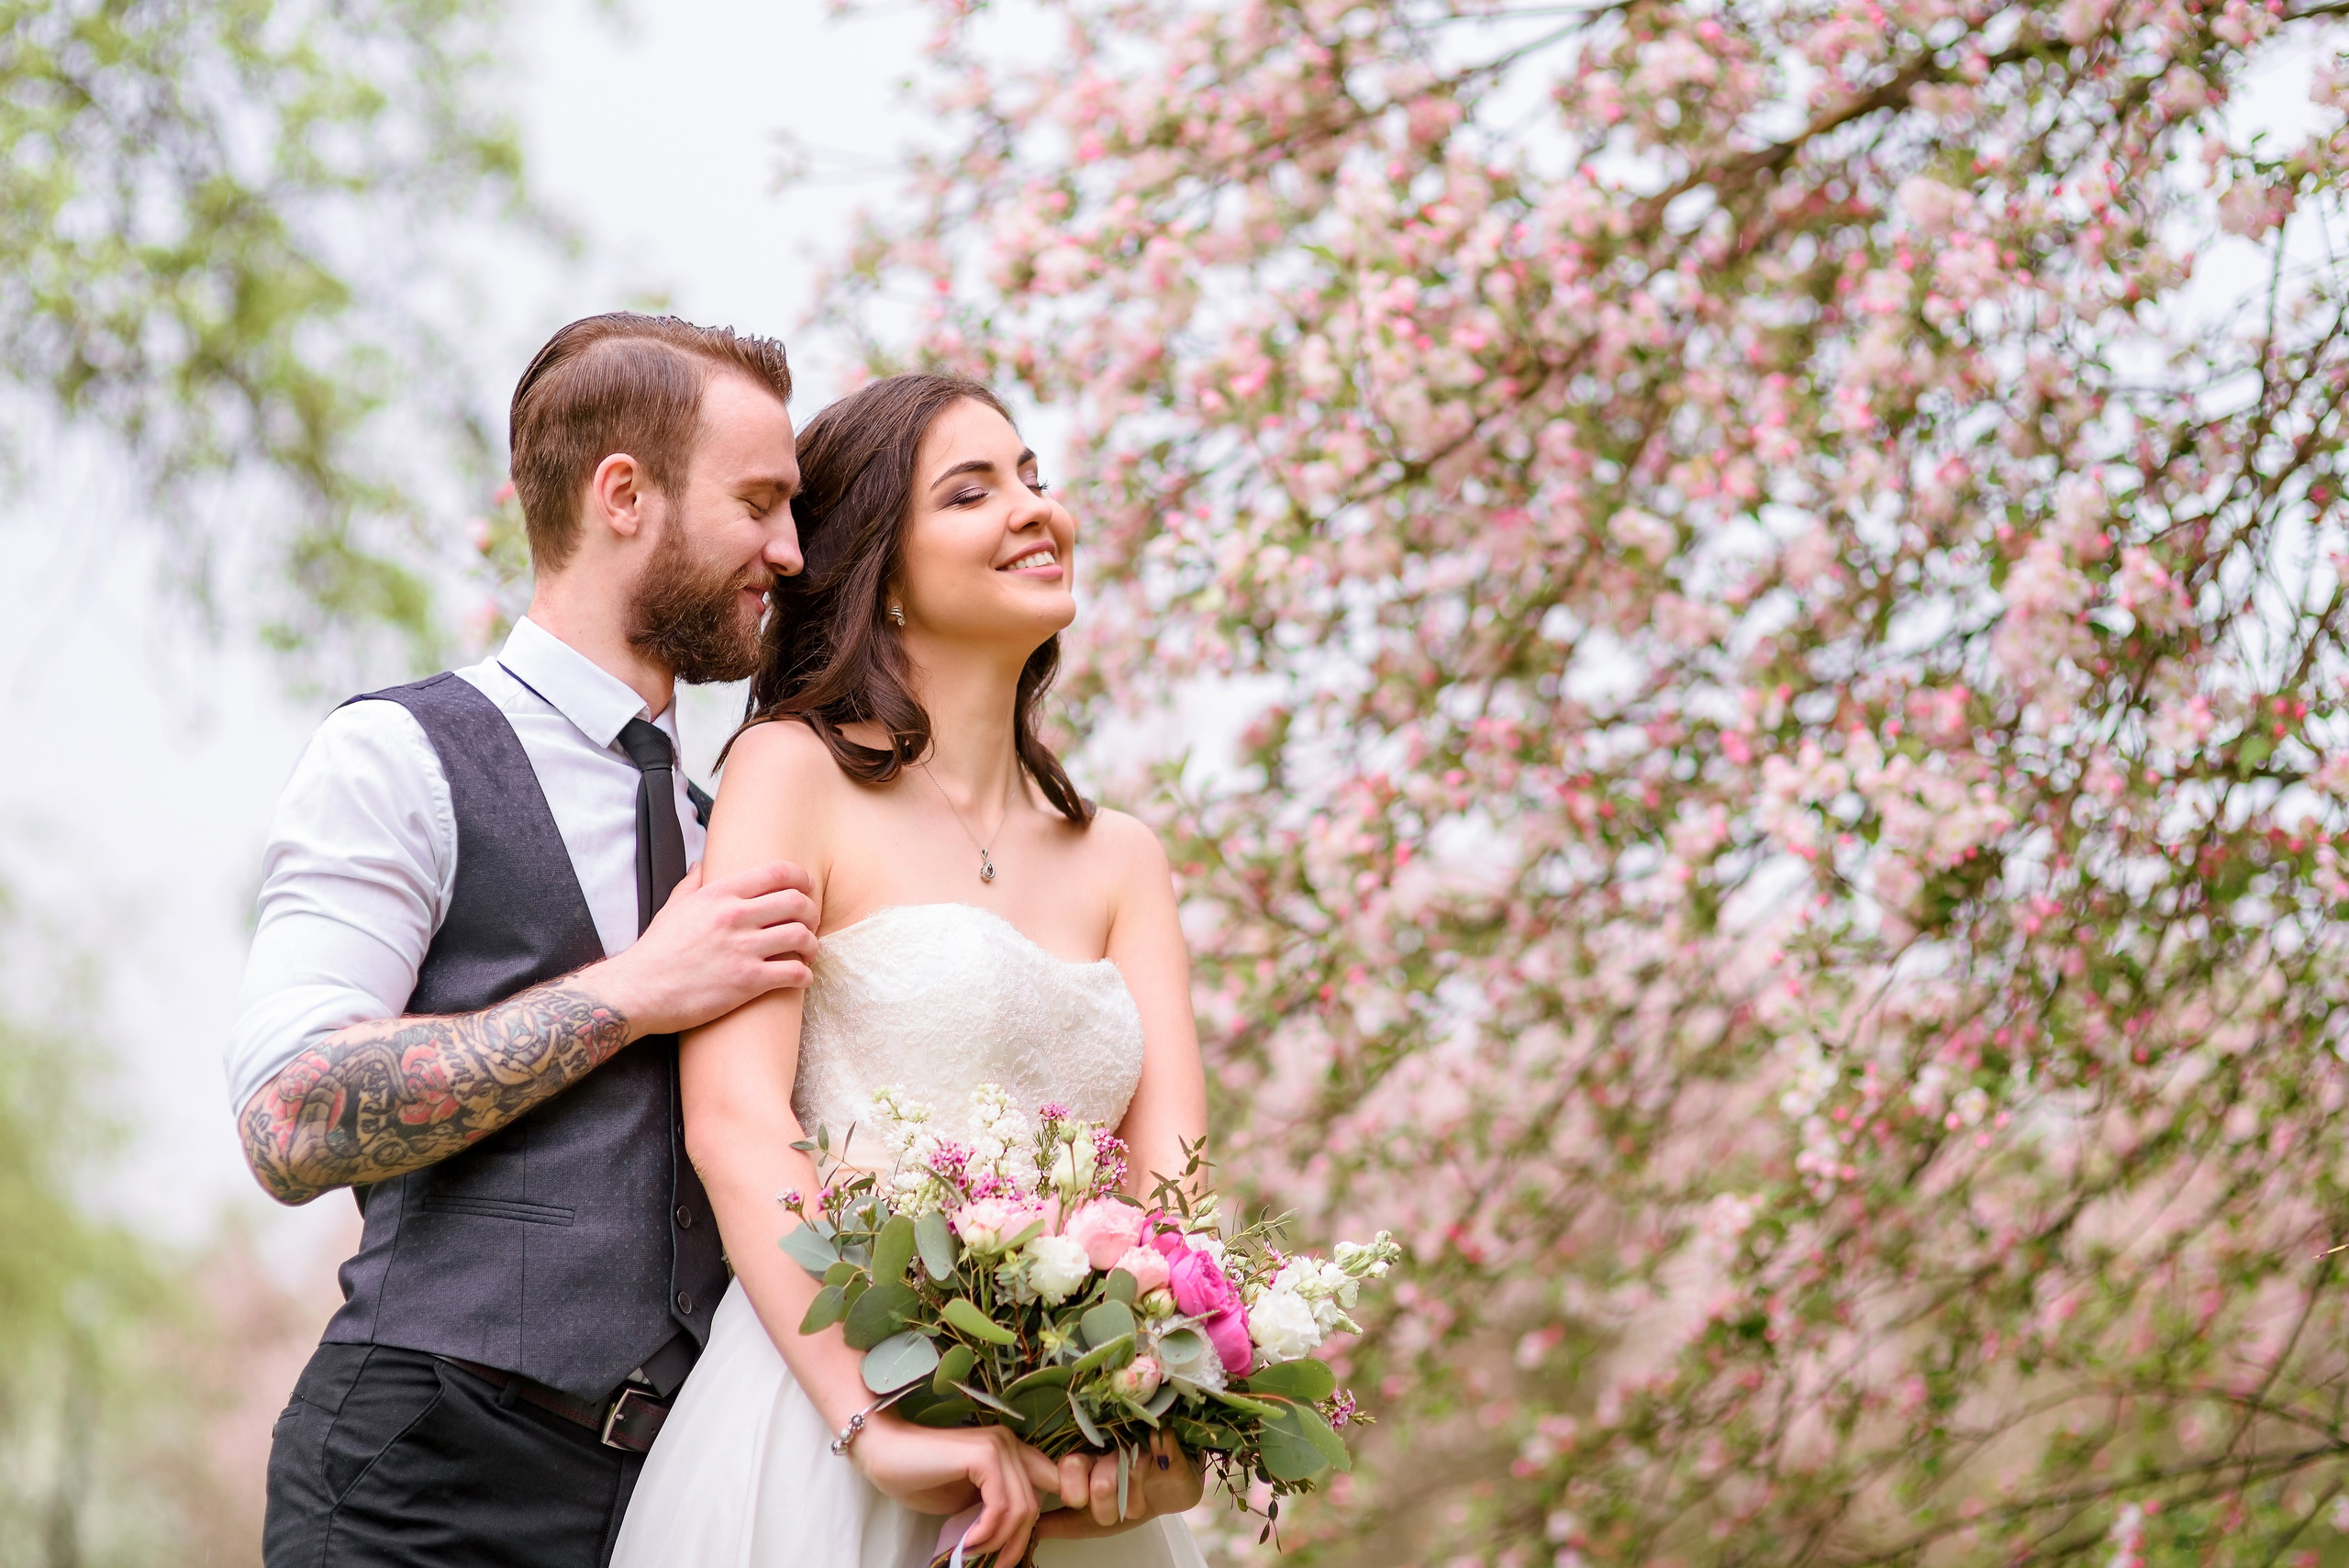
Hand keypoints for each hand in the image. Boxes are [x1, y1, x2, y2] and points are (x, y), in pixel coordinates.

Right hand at [591, 860, 817, 1036]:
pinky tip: (801, 979)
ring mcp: (742, 948)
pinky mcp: (747, 981)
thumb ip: (692, 884)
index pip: (776, 873)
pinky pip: (795, 972)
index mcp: (719, 894)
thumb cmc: (655, 951)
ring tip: (807, 954)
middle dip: (812, 913)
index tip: (808, 889)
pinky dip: (804, 976)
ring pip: (802, 936)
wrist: (638, 991)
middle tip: (810, 925)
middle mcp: (734, 916)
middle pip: (797, 903)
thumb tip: (701, 864)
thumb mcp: (673, 908)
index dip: (801, 878)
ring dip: (812, 946)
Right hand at [850, 1419, 1059, 1563]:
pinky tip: (967, 1542)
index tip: (1014, 1552)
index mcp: (1010, 1451)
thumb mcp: (970, 1499)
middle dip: (1016, 1543)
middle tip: (996, 1566)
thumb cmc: (921, 1477)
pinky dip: (986, 1532)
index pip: (1049, 1486)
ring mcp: (999, 1446)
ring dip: (998, 1542)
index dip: (1038, 1522)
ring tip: (974, 1554)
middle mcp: (1010, 1443)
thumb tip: (1020, 1538)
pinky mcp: (985, 1455)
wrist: (885, 1455)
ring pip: (1021, 1509)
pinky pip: (1001, 1507)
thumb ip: (997, 1507)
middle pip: (1034, 1505)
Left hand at [1038, 1431, 1202, 1536]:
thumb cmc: (1126, 1502)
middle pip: (1089, 1467)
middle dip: (1101, 1502)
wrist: (1169, 1492)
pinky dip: (1160, 1458)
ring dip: (1132, 1500)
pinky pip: (1159, 1443)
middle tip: (1109, 1515)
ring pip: (1124, 1468)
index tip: (1080, 1504)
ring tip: (1136, 1507)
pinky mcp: (1163, 1437)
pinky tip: (1160, 1468)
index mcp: (1085, 1464)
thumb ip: (1059, 1523)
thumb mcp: (1090, 1520)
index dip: (1072, 1489)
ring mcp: (1135, 1440)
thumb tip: (1028, 1530)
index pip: (1068, 1466)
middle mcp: (1106, 1448)